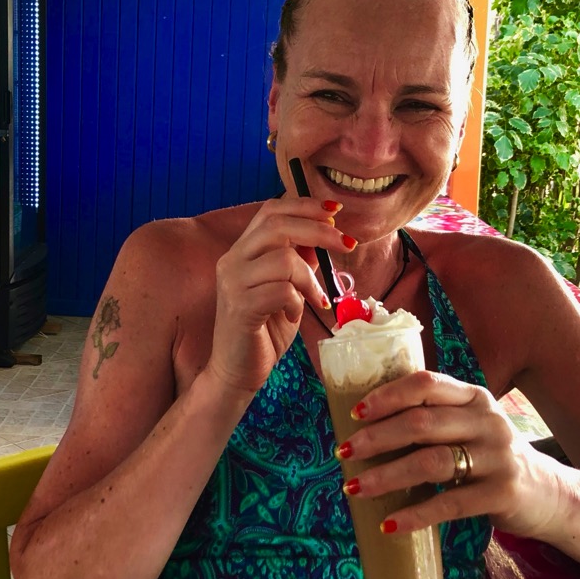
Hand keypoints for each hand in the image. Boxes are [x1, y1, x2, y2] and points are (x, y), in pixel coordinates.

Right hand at [207, 198, 345, 396]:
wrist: (236, 372)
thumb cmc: (264, 332)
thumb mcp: (288, 291)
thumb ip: (298, 263)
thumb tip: (321, 238)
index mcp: (241, 252)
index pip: (270, 211)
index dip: (304, 206)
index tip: (334, 212)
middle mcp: (231, 261)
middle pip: (277, 225)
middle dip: (319, 230)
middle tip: (347, 244)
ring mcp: (232, 283)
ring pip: (283, 258)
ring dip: (309, 277)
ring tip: (314, 299)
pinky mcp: (240, 307)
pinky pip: (282, 290)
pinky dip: (297, 301)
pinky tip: (294, 315)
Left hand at [339, 371, 567, 537]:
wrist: (550, 494)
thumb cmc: (491, 457)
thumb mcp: (471, 426)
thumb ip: (434, 418)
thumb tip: (366, 426)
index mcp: (474, 397)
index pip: (426, 384)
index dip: (387, 396)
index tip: (355, 413)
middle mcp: (488, 421)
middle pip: (422, 424)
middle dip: (376, 439)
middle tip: (343, 453)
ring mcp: (498, 457)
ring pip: (431, 463)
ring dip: (386, 476)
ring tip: (354, 488)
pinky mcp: (503, 494)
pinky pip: (450, 504)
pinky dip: (415, 515)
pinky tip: (389, 523)